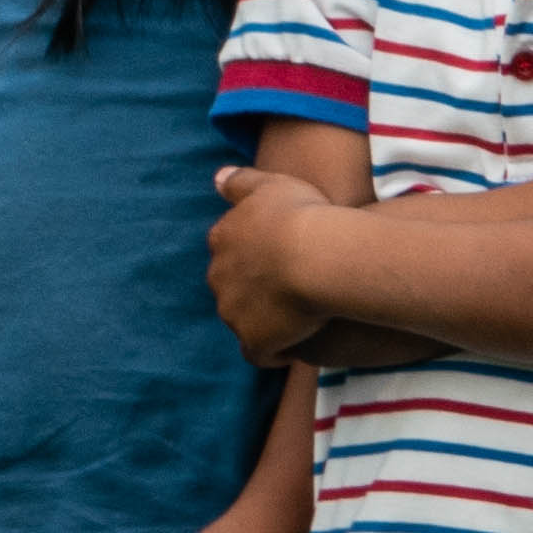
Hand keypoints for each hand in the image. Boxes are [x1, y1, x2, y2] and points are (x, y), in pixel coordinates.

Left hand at [199, 167, 330, 365]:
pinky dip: (274, 353)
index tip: (281, 258)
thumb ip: (241, 182)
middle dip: (254, 290)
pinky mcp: (254, 341)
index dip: (256, 257)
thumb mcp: (270, 184)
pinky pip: (260, 354)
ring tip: (298, 320)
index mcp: (223, 240)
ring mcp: (233, 312)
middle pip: (232, 288)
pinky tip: (295, 348)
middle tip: (291, 289)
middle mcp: (219, 277)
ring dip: (264, 321)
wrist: (315, 257)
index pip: (230, 252)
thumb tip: (217, 178)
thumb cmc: (299, 214)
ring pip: (243, 321)